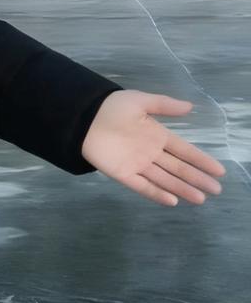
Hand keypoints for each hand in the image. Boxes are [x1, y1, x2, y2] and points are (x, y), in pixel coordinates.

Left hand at [80, 90, 225, 205]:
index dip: (201, 160)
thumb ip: (165, 106)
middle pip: (178, 168)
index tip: (219, 171)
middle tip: (216, 189)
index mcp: (156, 135)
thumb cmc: (111, 107)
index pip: (184, 151)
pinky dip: (156, 193)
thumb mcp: (141, 101)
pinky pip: (142, 186)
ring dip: (182, 189)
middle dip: (197, 179)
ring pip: (164, 179)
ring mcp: (137, 164)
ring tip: (201, 199)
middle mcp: (150, 152)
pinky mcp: (122, 173)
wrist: (83, 116)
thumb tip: (191, 107)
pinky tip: (172, 201)